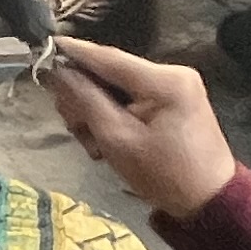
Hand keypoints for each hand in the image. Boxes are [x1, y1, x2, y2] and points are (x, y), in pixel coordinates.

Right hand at [41, 37, 238, 217]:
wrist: (208, 200)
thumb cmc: (163, 174)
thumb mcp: (116, 139)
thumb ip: (84, 101)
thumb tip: (56, 72)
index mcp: (163, 80)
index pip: (107, 58)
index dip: (73, 53)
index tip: (42, 49)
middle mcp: (172, 73)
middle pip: (109, 74)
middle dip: (85, 99)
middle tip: (77, 130)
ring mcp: (175, 86)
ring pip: (116, 88)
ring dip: (97, 114)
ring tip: (97, 146)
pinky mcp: (173, 100)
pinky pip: (130, 98)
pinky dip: (114, 117)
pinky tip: (110, 142)